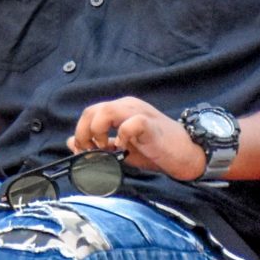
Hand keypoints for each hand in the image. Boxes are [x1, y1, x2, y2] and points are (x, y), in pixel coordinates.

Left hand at [68, 96, 206, 182]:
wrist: (186, 154)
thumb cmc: (155, 150)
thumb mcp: (121, 148)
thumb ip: (99, 144)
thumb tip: (72, 142)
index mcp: (119, 109)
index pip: (89, 113)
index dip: (81, 133)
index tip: (83, 152)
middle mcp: (127, 105)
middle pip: (92, 110)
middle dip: (84, 133)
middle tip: (90, 152)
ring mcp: (139, 112)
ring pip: (105, 111)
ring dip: (98, 133)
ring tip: (105, 149)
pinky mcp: (149, 124)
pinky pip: (129, 124)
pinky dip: (122, 138)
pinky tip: (126, 150)